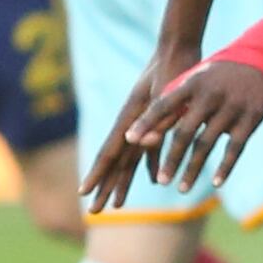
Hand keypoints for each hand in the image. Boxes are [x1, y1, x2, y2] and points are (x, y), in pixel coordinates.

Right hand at [82, 46, 175, 208]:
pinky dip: (149, 166)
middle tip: (93, 213)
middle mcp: (131, 125)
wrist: (178, 48)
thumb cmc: (172, 69)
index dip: (97, 175)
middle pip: (114, 163)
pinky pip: (150, 150)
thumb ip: (155, 120)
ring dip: (122, 182)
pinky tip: (154, 180)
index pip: (108, 153)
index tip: (83, 194)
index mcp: (129, 119)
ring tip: (115, 205)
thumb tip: (141, 146)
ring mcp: (142, 124)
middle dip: (103, 188)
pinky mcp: (156, 121)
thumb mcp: (165, 95)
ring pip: (129, 159)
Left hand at [118, 52, 262, 198]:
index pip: (164, 105)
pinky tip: (215, 183)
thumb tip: (142, 140)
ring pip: (207, 144)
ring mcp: (232, 107)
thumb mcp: (196, 82)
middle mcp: (211, 96)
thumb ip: (171, 107)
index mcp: (193, 83)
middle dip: (172, 158)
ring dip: (193, 169)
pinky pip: (235, 148)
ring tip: (181, 188)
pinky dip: (224, 167)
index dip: (146, 122)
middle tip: (161, 181)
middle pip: (185, 132)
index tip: (130, 140)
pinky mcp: (251, 119)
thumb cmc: (219, 77)